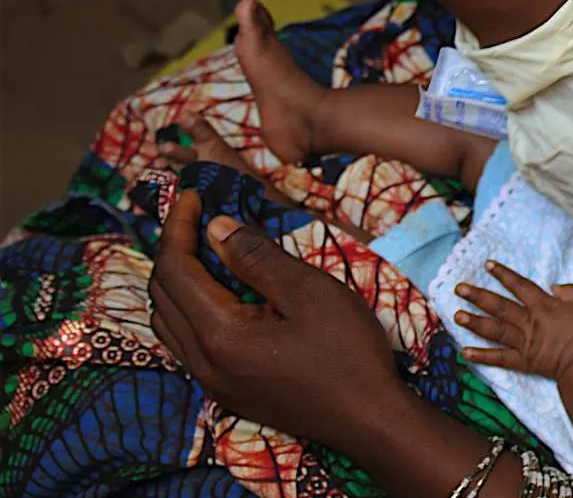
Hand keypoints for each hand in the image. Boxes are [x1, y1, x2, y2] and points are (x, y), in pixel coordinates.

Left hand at [147, 190, 404, 446]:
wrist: (370, 419)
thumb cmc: (348, 352)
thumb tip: (215, 228)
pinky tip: (217, 295)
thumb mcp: (311, 293)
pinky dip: (187, 309)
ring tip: (201, 250)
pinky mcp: (227, 391)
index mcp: (220, 334)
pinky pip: (185, 344)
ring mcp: (212, 381)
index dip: (177, 228)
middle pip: (161, 296)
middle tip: (195, 217)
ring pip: (167, 323)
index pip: (174, 270)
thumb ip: (258, 259)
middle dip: (171, 250)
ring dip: (175, 282)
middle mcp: (203, 361)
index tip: (193, 196)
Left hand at [454, 262, 572, 380]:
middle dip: (478, 296)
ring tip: (456, 315)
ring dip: (475, 322)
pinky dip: (482, 356)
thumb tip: (552, 286)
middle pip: (499, 306)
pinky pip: (499, 358)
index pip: (519, 286)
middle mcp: (528, 321)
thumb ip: (567, 291)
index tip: (487, 265)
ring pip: (495, 330)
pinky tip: (465, 352)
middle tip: (459, 288)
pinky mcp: (522, 361)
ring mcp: (523, 342)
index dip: (503, 274)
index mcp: (542, 305)